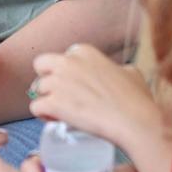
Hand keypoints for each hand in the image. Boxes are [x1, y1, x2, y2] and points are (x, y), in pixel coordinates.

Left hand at [28, 44, 158, 152]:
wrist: (134, 121)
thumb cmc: (136, 99)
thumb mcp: (130, 73)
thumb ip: (117, 68)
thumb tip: (116, 73)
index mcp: (84, 51)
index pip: (62, 57)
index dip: (65, 72)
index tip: (74, 87)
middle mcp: (68, 62)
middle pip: (41, 65)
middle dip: (47, 78)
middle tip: (59, 95)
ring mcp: (59, 82)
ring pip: (37, 89)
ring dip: (47, 100)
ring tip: (61, 113)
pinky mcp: (54, 103)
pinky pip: (36, 107)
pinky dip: (43, 115)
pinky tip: (56, 120)